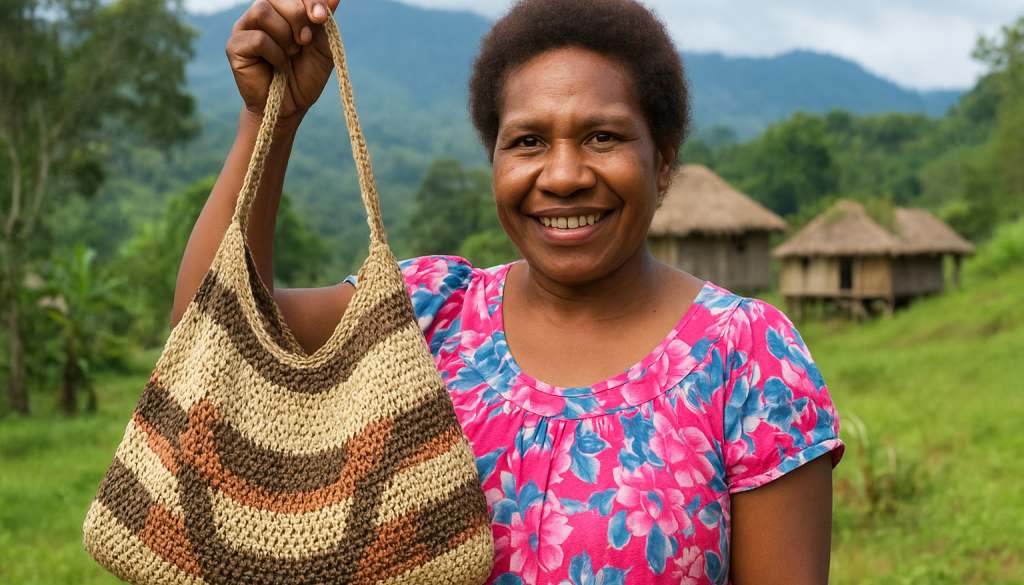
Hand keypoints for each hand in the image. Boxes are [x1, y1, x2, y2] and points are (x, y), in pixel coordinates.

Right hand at [226, 0, 340, 122]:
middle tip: (305, 40)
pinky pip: (257, 38)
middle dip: (297, 15)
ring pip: (263, 11)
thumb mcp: (322, 44)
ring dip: (285, 35)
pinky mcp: (234, 46)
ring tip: (291, 53)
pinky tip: (279, 66)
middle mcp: (261, 14)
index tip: (321, 18)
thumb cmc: (305, 74)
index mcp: (281, 9)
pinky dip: (275, 54)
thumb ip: (325, 18)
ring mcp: (245, 28)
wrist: (290, 106)